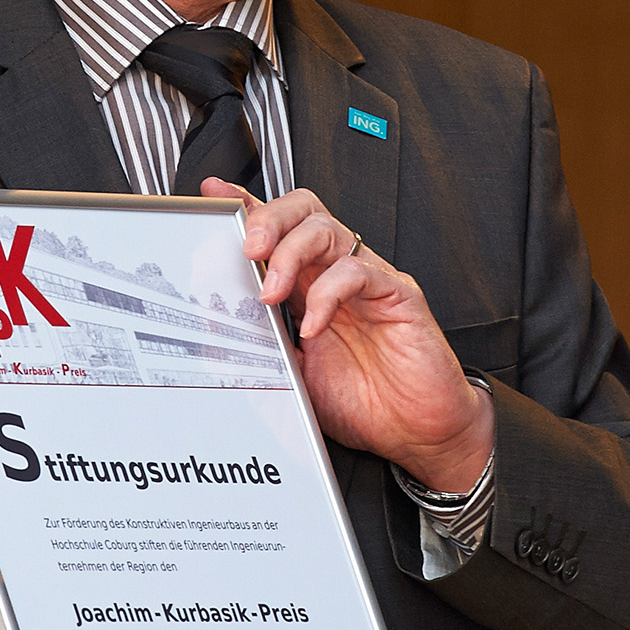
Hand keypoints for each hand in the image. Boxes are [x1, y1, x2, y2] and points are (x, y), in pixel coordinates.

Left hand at [212, 179, 494, 493]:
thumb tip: (215, 329)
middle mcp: (337, 276)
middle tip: (247, 248)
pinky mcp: (398, 295)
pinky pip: (358, 272)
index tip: (214, 196)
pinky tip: (314, 326)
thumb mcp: (293, 376)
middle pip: (303, 212)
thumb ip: (260, 347)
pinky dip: (328, 293)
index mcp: (309, 287)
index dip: (247, 207)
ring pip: (327, 229)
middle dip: (268, 219)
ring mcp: (369, 281)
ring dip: (289, 253)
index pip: (278, 231)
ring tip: (271, 291)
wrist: (415, 432)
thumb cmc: (364, 403)